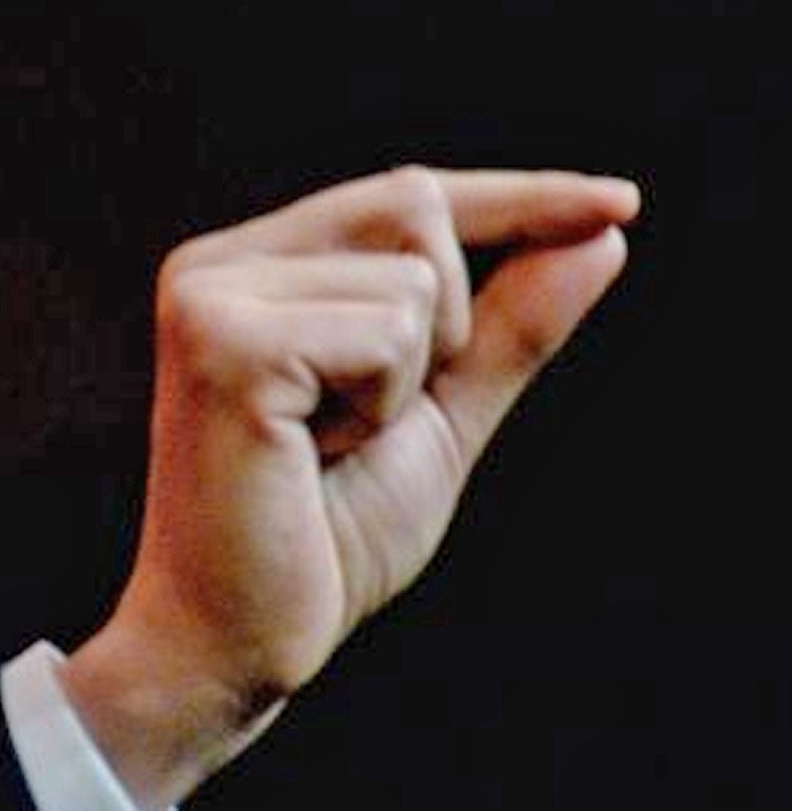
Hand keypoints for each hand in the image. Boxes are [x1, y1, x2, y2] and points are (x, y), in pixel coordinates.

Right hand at [62, 166, 639, 808]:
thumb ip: (508, 330)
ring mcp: (211, 296)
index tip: (622, 202)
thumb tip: (599, 238)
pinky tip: (312, 452)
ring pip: (411, 281)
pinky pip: (385, 335)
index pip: (402, 195)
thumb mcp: (436, 419)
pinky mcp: (224, 344)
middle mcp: (217, 263)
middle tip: (366, 422)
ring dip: (407, 384)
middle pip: (414, 207)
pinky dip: (381, 407)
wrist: (234, 639)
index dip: (518, 195)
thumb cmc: (320, 536)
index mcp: (251, 268)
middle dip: (447, 324)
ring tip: (328, 445)